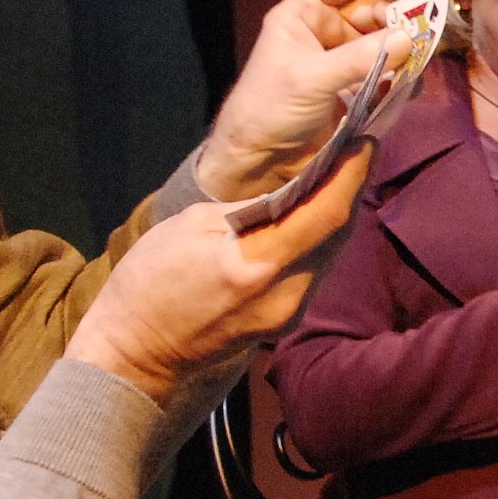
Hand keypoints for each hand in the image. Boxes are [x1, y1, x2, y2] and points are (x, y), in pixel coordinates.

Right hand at [69, 143, 371, 402]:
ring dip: (334, 217)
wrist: (135, 356)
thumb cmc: (149, 283)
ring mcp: (289, 313)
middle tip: (351, 153)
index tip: (362, 142)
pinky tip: (309, 221)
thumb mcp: (191, 226)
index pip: (327, 212)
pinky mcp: (285, 324)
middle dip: (348, 191)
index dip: (351, 174)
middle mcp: (287, 293)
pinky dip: (316, 242)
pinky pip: (312, 272)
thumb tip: (290, 191)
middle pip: (337, 234)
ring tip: (333, 180)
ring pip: (329, 254)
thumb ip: (250, 208)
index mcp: (259, 263)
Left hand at [197, 0, 416, 201]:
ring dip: (405, 45)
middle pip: (373, 5)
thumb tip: (409, 38)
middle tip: (423, 31)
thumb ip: (360, 58)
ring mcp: (343, 57)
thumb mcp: (311, 78)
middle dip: (399, 14)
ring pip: (385, 38)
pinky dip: (402, 73)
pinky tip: (410, 83)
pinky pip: (387, 69)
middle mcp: (327, 28)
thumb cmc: (270, 107)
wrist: (258, 160)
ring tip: (420, 58)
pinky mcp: (356, 85)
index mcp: (306, 11)